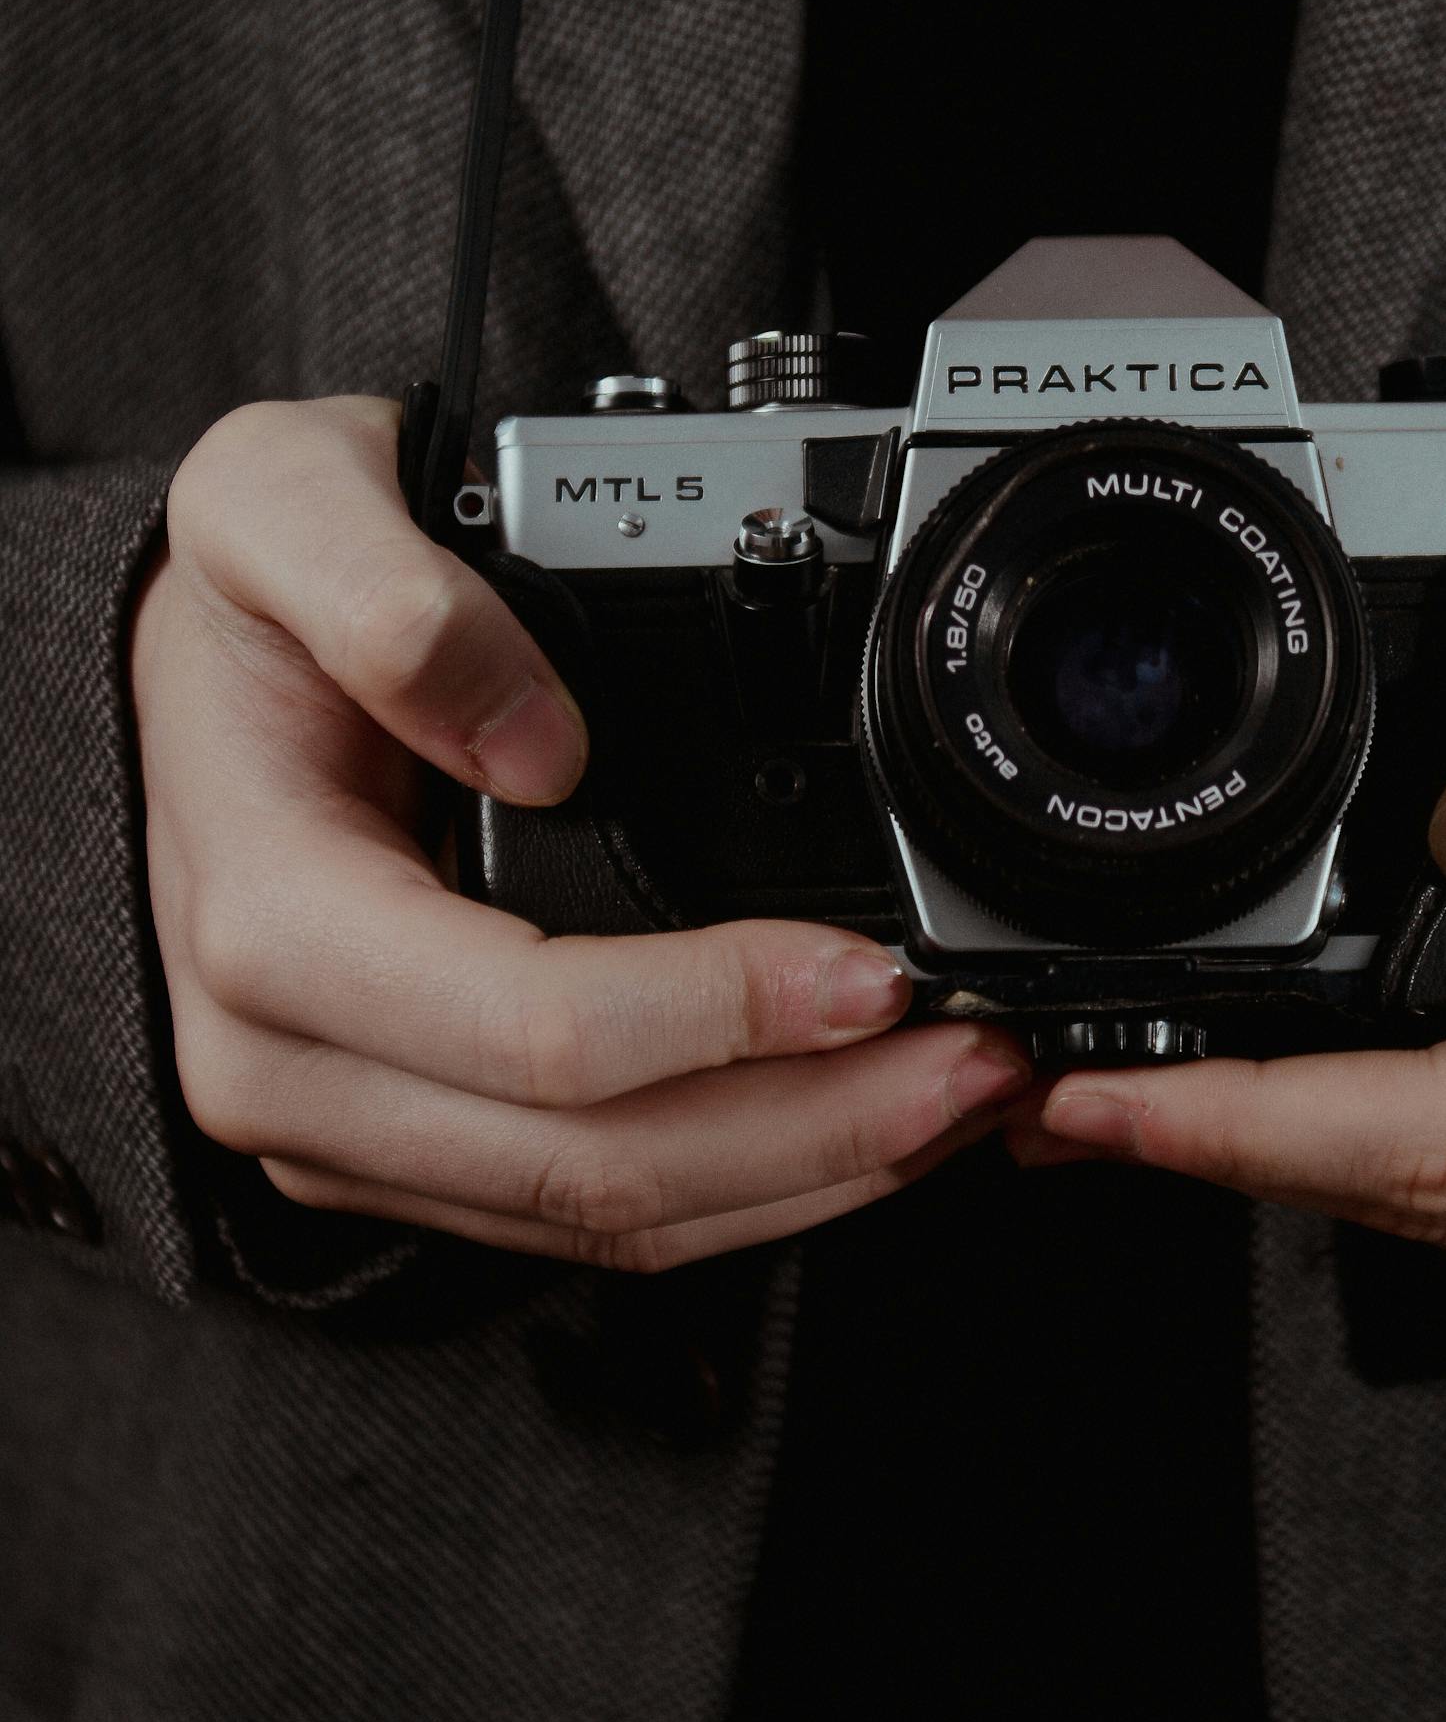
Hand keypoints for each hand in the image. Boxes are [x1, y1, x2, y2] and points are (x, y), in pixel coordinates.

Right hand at [134, 396, 1029, 1270]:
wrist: (192, 678)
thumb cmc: (242, 602)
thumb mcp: (273, 504)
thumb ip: (379, 590)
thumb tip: (530, 734)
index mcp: (273, 924)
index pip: (536, 1027)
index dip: (723, 1014)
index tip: (875, 972)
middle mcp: (293, 1065)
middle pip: (597, 1164)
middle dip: (815, 1130)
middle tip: (977, 1064)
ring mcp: (353, 1127)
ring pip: (610, 1217)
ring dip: (807, 1176)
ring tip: (961, 1101)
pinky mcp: (416, 1151)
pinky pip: (596, 1214)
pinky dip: (746, 1184)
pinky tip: (856, 1127)